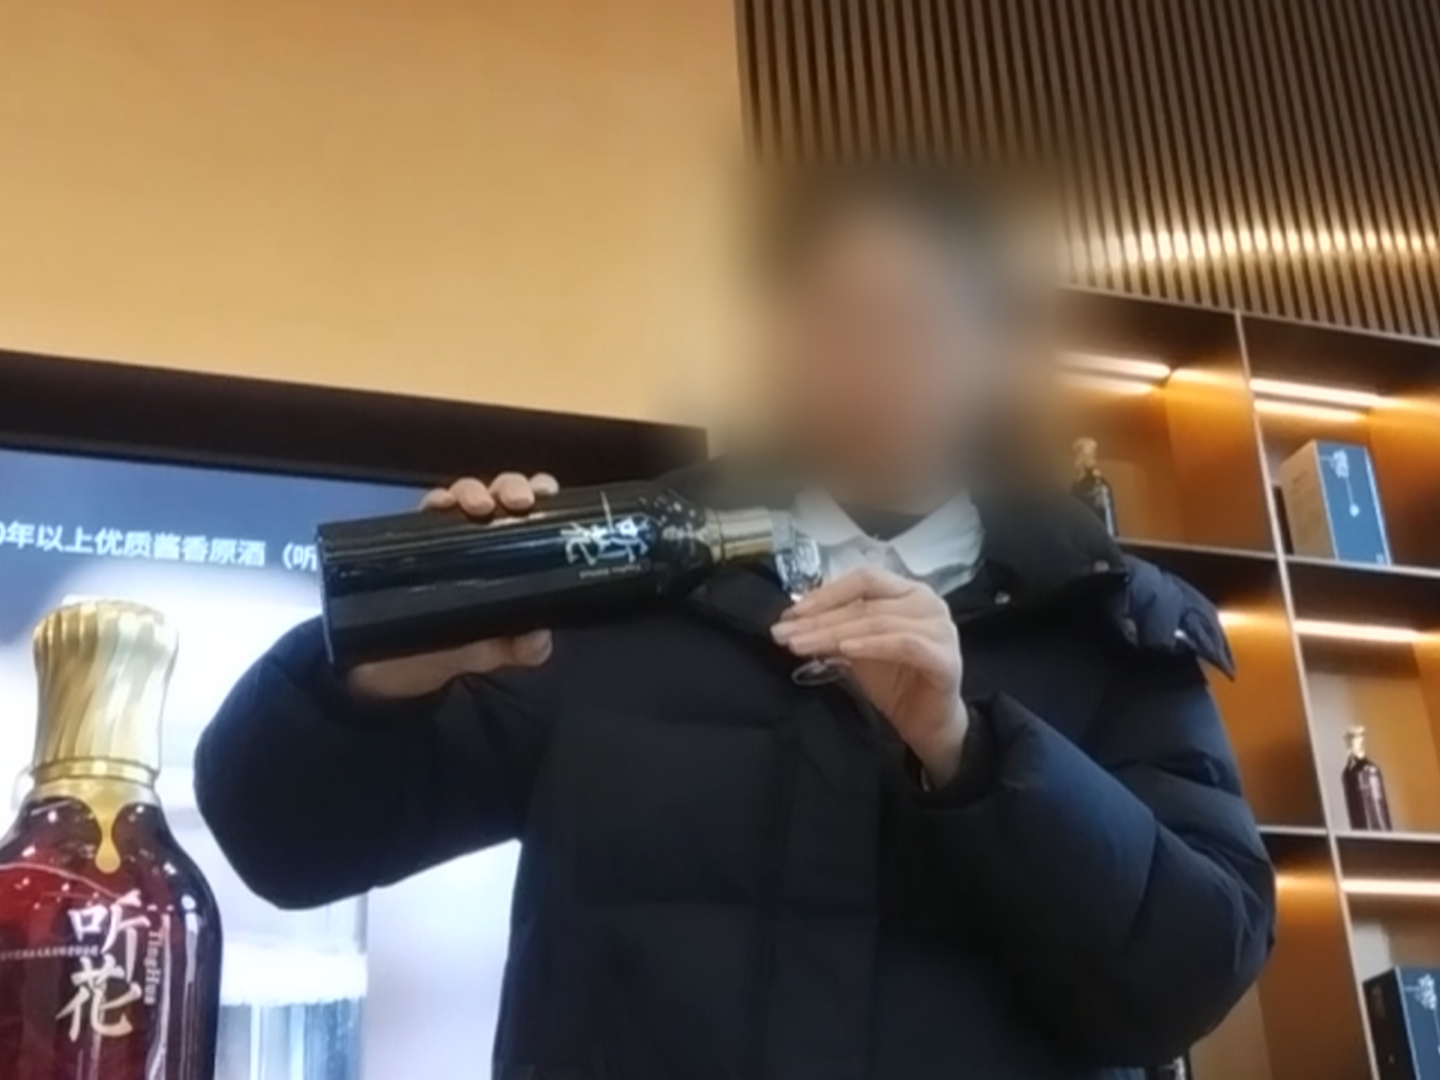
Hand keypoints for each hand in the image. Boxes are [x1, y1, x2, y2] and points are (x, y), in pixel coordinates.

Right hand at [346, 472, 559, 699]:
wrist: (393, 667)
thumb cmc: (453, 647)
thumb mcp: (492, 651)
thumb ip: (519, 649)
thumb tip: (538, 639)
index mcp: (512, 552)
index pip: (534, 511)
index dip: (541, 492)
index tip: (546, 493)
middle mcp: (483, 534)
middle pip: (501, 494)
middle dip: (511, 487)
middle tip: (518, 502)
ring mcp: (448, 534)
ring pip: (465, 495)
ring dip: (473, 491)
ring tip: (479, 506)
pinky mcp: (415, 540)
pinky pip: (426, 511)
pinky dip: (435, 502)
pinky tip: (440, 506)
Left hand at [771, 567, 968, 784]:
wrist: (928, 725)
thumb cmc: (895, 683)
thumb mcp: (857, 650)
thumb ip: (833, 629)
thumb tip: (791, 620)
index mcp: (906, 592)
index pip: (862, 580)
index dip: (824, 594)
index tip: (789, 614)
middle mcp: (926, 602)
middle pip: (864, 603)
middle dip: (818, 619)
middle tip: (783, 634)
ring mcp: (939, 628)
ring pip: (878, 621)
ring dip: (833, 633)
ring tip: (800, 645)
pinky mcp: (944, 657)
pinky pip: (903, 644)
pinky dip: (871, 645)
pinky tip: (844, 650)